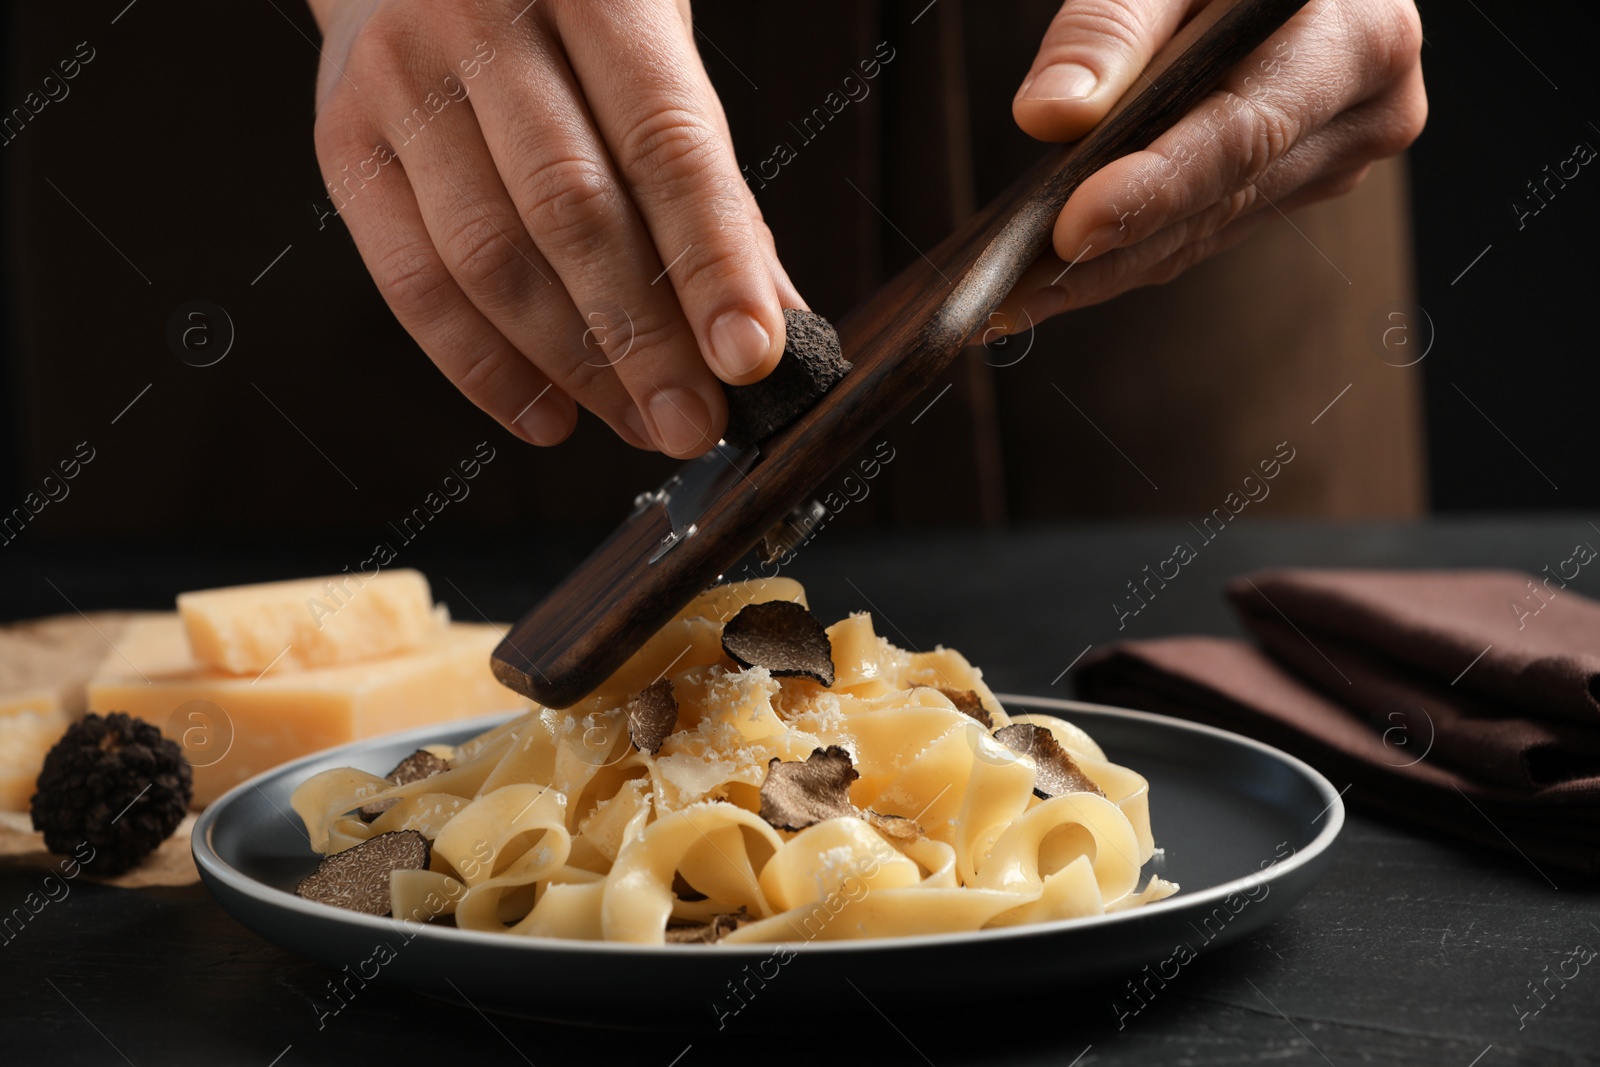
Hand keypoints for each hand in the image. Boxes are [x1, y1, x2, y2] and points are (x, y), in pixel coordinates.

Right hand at [306, 0, 801, 456]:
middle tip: (693, 424)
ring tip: (639, 425)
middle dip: (645, 341)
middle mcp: (481, 17)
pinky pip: (414, 283)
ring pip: (491, 259)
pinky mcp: (344, 139)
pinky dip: (485, 369)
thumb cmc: (569, 14)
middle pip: (573, 212)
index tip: (752, 358)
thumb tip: (776, 321)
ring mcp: (401, 78)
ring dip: (575, 367)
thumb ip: (712, 184)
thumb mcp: (660, 59)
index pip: (665, 146)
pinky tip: (549, 415)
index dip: (713, 262)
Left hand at [995, 0, 1425, 330]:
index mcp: (1357, 37)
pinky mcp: (1303, 184)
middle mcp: (1367, 111)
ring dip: (1105, 270)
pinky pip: (1207, 230)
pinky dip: (1130, 253)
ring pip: (1206, 232)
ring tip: (1014, 300)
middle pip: (1217, 202)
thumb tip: (1052, 114)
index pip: (1238, 136)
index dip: (1151, 190)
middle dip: (1106, 252)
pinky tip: (1056, 280)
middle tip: (1011, 293)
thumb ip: (1111, 26)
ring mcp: (1339, 159)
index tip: (1070, 230)